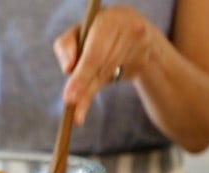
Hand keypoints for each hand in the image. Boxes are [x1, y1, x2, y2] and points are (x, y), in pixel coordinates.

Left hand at [53, 6, 155, 123]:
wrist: (133, 29)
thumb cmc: (96, 31)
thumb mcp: (77, 32)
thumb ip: (65, 46)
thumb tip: (68, 69)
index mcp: (110, 20)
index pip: (94, 54)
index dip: (81, 77)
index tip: (69, 97)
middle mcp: (129, 31)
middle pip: (102, 68)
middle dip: (85, 90)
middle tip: (73, 113)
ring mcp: (140, 46)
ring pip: (109, 76)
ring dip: (90, 93)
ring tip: (77, 115)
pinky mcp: (143, 61)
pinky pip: (117, 78)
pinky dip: (102, 86)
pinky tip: (91, 92)